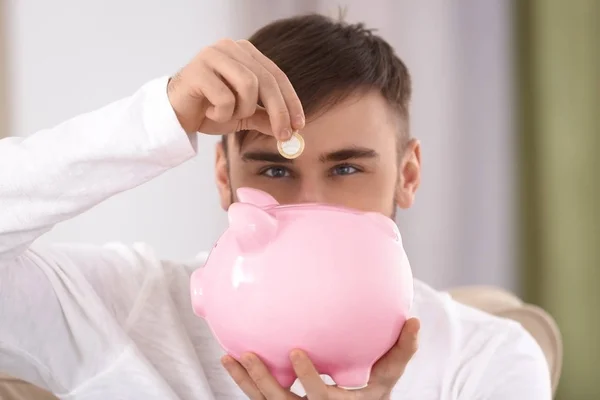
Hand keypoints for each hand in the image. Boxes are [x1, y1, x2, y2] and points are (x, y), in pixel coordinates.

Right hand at [167, 39, 304, 140]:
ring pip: (248, 86)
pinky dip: (221, 113)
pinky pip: (225, 97)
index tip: (299, 125)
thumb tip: (292, 130)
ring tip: (227, 114)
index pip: (277, 75)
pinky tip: (209, 112)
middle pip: (266, 80)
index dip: (291, 101)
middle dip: (279, 111)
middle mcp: (231, 47)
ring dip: (242, 110)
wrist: (174, 114)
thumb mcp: (244, 115)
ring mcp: (213, 55)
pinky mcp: (198, 69)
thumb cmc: (208, 109)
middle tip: (284, 136)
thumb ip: (266, 118)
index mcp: (245, 52)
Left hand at [221, 318, 419, 399]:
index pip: (319, 396)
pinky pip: (260, 399)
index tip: (295, 352)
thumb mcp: (388, 376)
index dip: (307, 377)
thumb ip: (401, 351)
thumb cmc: (373, 392)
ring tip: (229, 358)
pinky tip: (231, 362)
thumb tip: (415, 320)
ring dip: (246, 382)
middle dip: (264, 382)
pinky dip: (245, 382)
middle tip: (248, 355)